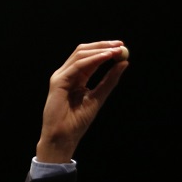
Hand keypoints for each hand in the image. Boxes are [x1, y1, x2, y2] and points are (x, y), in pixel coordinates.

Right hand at [36, 41, 127, 162]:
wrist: (63, 136)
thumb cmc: (77, 122)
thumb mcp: (98, 97)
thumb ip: (109, 81)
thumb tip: (124, 63)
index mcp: (76, 78)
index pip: (90, 58)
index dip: (105, 50)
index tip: (121, 47)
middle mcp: (67, 74)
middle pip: (83, 51)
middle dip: (102, 45)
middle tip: (120, 45)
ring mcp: (61, 77)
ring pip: (80, 55)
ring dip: (99, 50)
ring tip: (115, 51)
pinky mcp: (58, 81)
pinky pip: (77, 66)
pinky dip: (92, 59)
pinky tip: (105, 57)